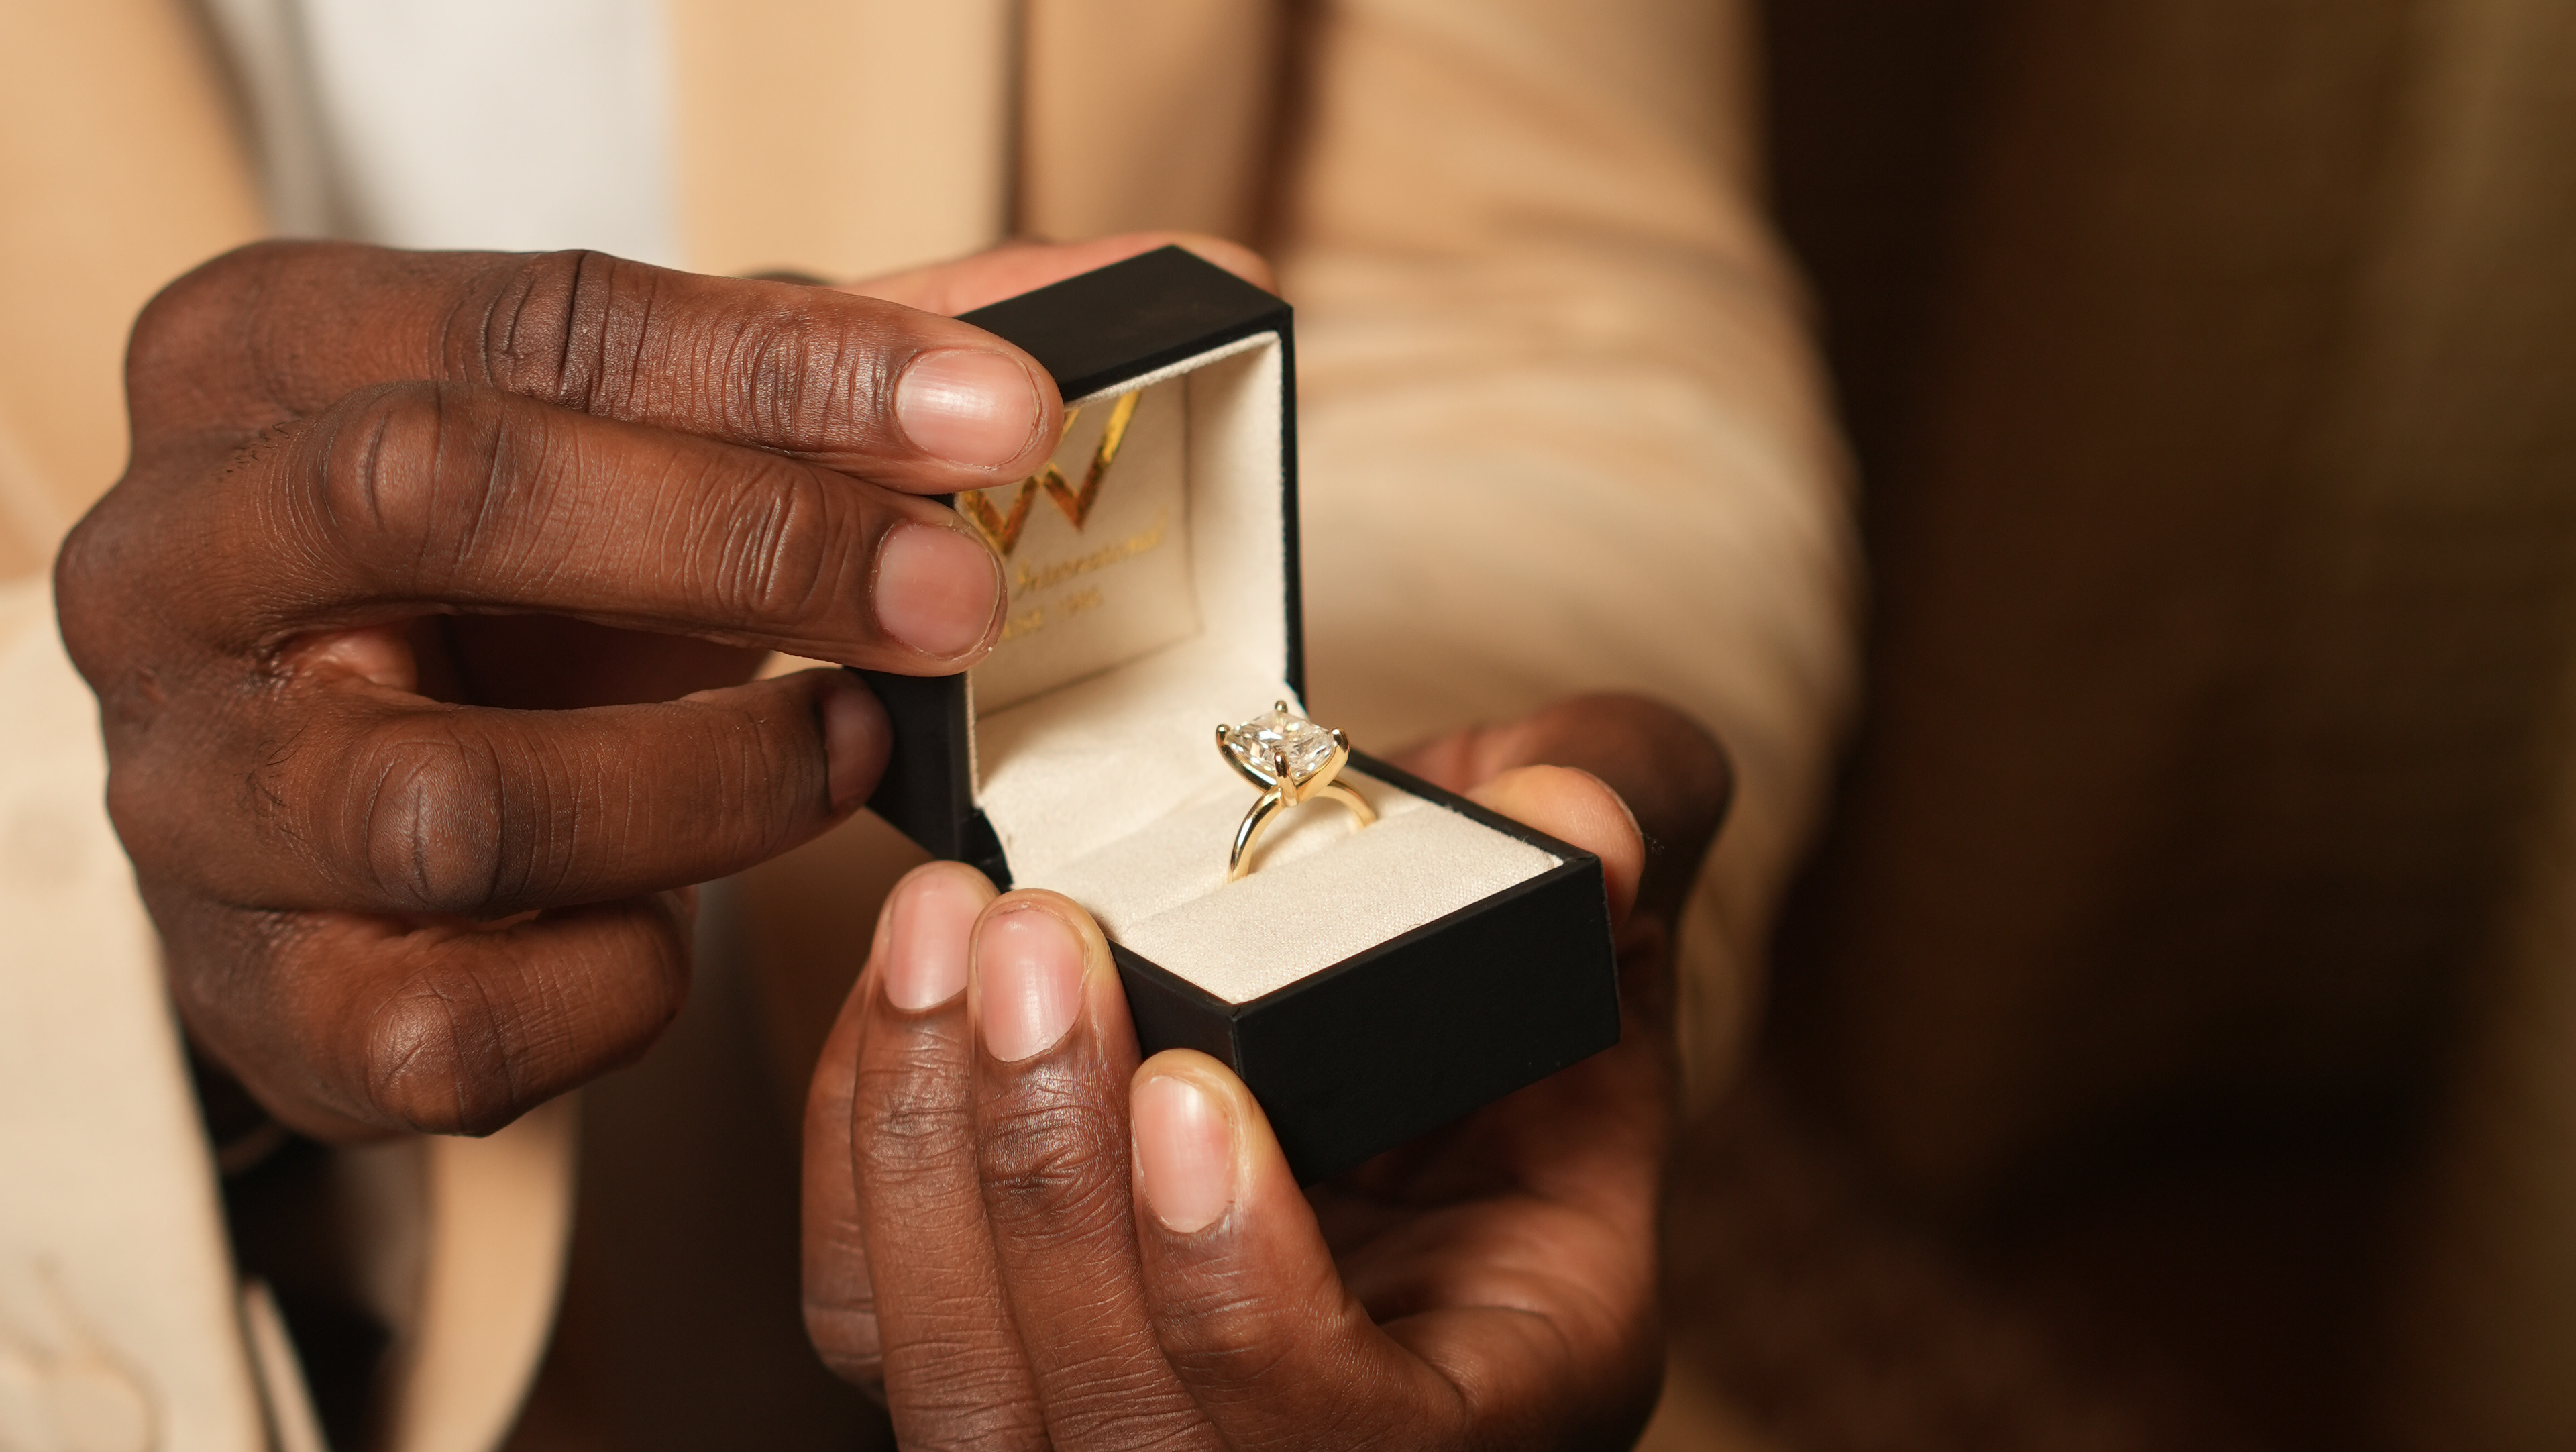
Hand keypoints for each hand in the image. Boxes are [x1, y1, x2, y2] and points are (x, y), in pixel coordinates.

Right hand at [56, 231, 1253, 1140]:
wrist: (339, 802)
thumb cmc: (515, 587)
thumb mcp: (640, 441)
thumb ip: (832, 373)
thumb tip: (1088, 297)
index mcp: (255, 362)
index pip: (534, 324)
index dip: (789, 368)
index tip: (999, 411)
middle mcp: (166, 568)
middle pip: (452, 502)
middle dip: (750, 545)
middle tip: (958, 602)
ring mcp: (197, 804)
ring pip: (458, 800)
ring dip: (713, 784)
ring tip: (849, 754)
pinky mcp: (265, 1008)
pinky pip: (468, 1021)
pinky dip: (622, 979)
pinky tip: (674, 918)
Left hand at [803, 695, 1728, 1450]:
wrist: (1407, 1031)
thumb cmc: (1523, 1009)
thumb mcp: (1613, 917)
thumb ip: (1626, 835)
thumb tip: (1579, 821)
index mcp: (1499, 1392)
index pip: (1362, 1441)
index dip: (1247, 1300)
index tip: (1194, 1088)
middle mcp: (1309, 1447)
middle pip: (1125, 1439)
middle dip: (1051, 1192)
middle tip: (1035, 946)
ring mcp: (1139, 1415)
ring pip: (971, 1401)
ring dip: (930, 1160)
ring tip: (948, 933)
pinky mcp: (1005, 1348)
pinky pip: (872, 1317)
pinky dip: (866, 1151)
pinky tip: (904, 986)